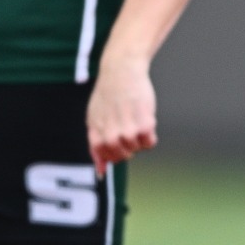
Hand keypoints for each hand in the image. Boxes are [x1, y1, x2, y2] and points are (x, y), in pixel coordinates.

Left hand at [88, 56, 157, 173]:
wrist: (121, 71)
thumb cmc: (108, 95)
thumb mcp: (94, 119)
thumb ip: (96, 145)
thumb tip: (100, 172)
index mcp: (96, 133)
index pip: (106, 158)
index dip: (115, 152)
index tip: (119, 140)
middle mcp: (111, 135)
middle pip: (123, 156)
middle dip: (128, 146)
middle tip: (128, 127)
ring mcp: (128, 131)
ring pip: (137, 150)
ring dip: (139, 139)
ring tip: (136, 121)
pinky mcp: (145, 124)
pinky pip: (149, 143)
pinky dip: (150, 136)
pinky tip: (146, 121)